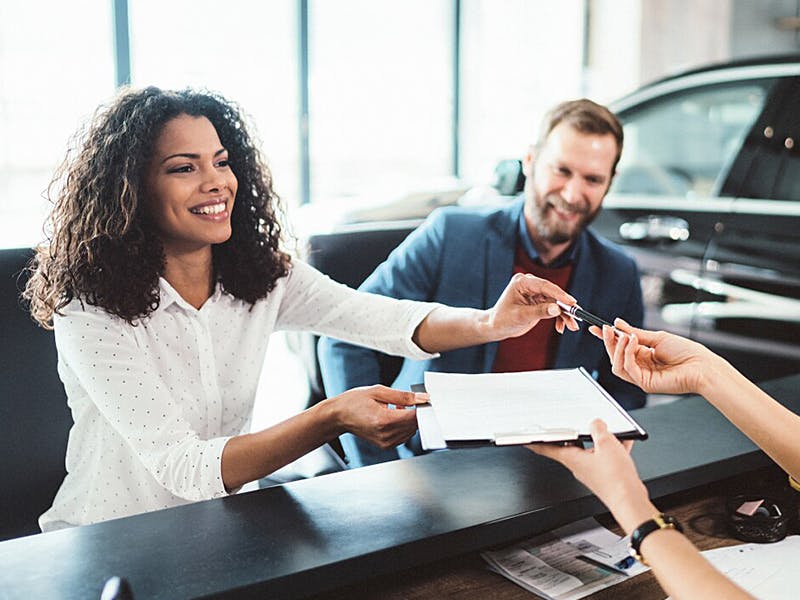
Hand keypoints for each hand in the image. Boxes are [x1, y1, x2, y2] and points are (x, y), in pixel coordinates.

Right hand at [329, 385, 424, 448]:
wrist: (339, 416)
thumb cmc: (354, 402)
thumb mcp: (379, 391)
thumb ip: (403, 396)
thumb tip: (423, 398)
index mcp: (383, 420)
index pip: (414, 417)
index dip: (422, 408)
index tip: (422, 400)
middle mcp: (385, 435)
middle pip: (414, 425)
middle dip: (415, 412)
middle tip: (404, 401)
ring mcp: (386, 442)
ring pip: (411, 431)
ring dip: (408, 419)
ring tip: (394, 408)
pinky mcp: (386, 445)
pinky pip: (404, 436)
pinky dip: (403, 426)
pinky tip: (392, 416)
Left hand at [487, 273, 579, 338]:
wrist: (496, 326)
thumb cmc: (503, 319)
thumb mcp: (520, 316)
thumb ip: (539, 312)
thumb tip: (557, 309)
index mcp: (522, 282)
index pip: (545, 286)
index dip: (560, 294)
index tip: (572, 303)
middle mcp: (530, 284)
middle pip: (553, 293)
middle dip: (565, 306)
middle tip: (576, 317)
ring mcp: (535, 292)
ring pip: (556, 301)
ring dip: (565, 314)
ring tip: (572, 326)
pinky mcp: (539, 301)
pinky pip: (554, 307)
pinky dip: (559, 317)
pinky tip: (561, 327)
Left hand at [530, 419, 652, 533]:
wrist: (631, 500)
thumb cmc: (615, 479)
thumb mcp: (606, 444)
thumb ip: (599, 430)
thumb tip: (596, 423)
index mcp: (572, 459)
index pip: (547, 449)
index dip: (535, 443)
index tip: (527, 439)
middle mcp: (579, 466)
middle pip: (571, 447)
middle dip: (574, 434)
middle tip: (573, 424)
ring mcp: (592, 472)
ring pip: (592, 451)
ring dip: (599, 441)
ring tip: (609, 431)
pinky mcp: (605, 476)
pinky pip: (606, 458)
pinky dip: (613, 449)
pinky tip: (623, 442)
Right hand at [590, 319, 716, 394]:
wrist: (702, 366)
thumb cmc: (686, 352)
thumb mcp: (657, 337)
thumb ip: (635, 333)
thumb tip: (618, 324)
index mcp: (643, 355)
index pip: (619, 347)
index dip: (607, 338)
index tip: (597, 328)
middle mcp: (640, 367)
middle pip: (615, 356)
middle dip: (609, 342)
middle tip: (607, 329)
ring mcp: (641, 377)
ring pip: (617, 365)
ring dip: (617, 348)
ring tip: (625, 336)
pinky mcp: (644, 383)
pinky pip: (627, 369)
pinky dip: (627, 354)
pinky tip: (633, 342)